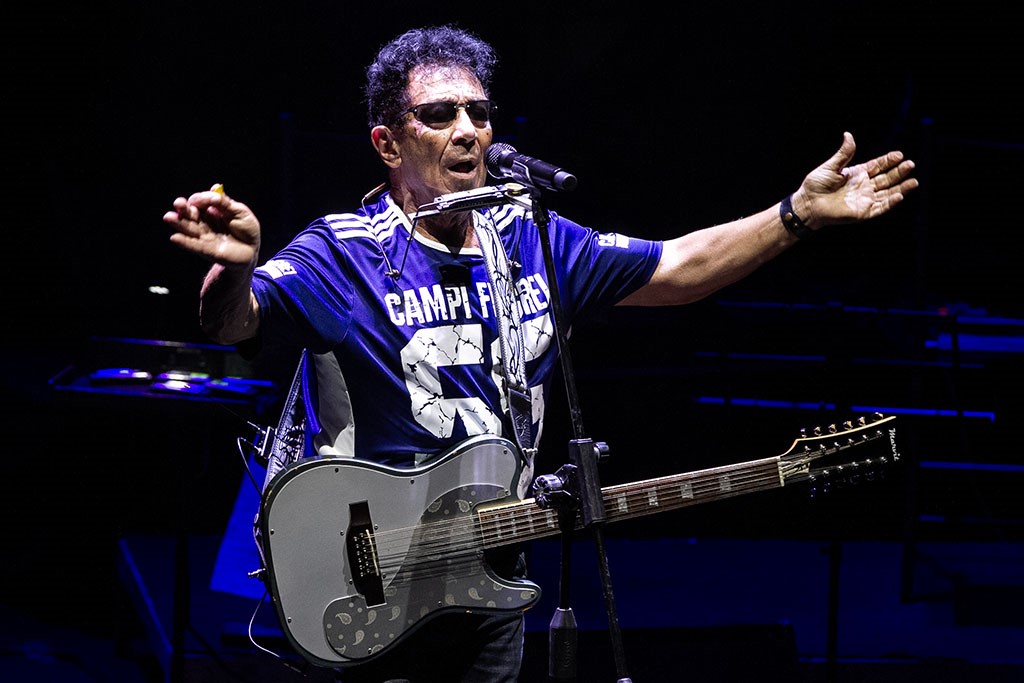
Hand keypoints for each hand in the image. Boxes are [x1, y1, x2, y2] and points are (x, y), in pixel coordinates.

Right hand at [163, 184, 260, 267]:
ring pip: (189, 228)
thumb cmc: (246, 229)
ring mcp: (204, 236)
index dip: (200, 199)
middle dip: (183, 209)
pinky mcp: (207, 251)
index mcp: (211, 211)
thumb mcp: (240, 212)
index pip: (200, 202)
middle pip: (191, 214)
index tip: (206, 199)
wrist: (252, 250)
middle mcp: (204, 223)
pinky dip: (185, 242)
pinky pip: (194, 246)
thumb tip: (214, 187)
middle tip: (178, 203)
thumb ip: (225, 202)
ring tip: (168, 217)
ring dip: (179, 223)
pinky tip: (175, 238)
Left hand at [796, 132, 918, 228]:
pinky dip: (890, 202)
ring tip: (914, 182)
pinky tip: (899, 195)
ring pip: (887, 193)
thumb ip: (844, 153)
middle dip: (899, 172)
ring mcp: (864, 199)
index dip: (889, 160)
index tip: (899, 155)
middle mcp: (864, 186)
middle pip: (887, 178)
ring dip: (901, 188)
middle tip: (911, 164)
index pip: (878, 166)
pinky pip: (880, 207)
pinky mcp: (862, 212)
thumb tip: (848, 135)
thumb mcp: (831, 166)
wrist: (808, 203)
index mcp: (858, 173)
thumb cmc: (816, 185)